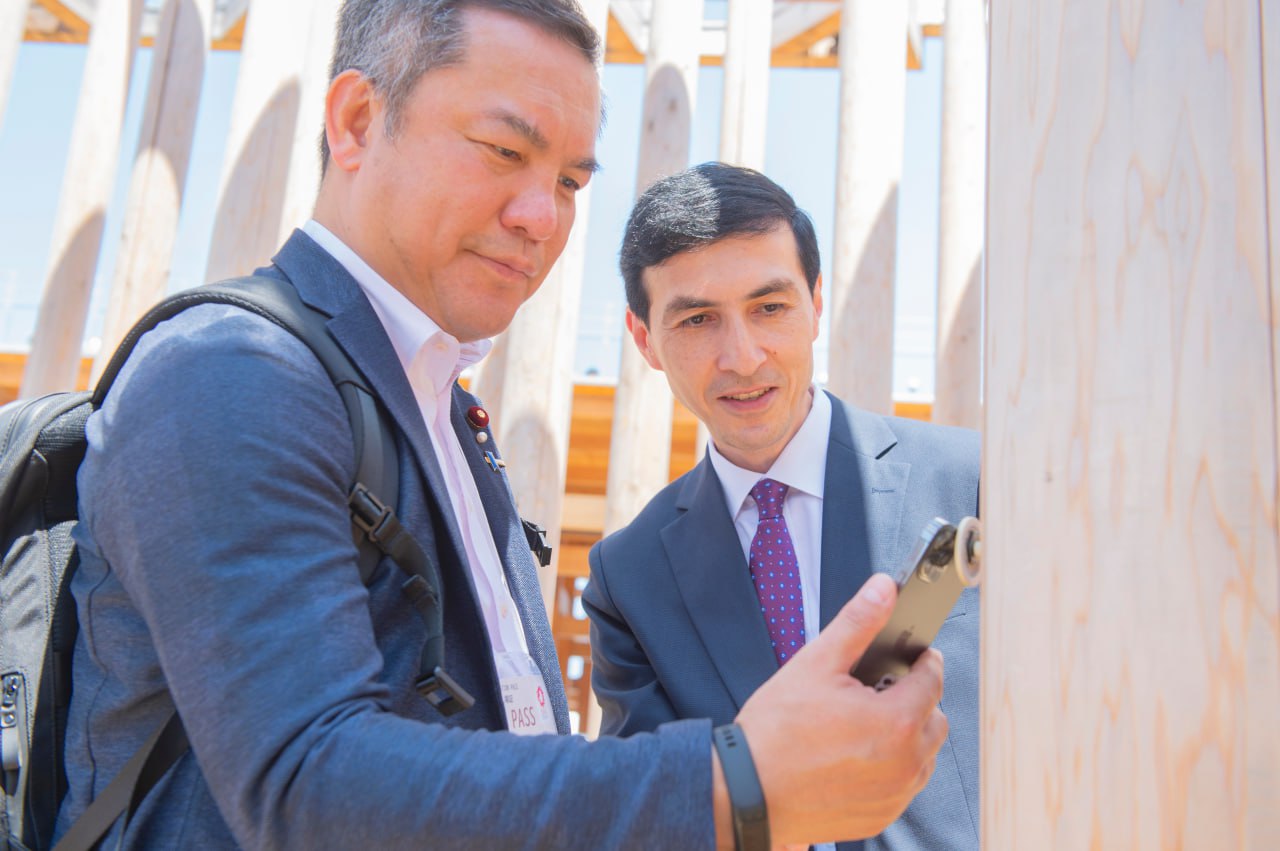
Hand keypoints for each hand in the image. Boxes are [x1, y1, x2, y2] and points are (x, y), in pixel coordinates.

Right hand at [735, 573, 947, 846]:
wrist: (747, 792)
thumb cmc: (775, 732)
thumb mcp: (816, 663)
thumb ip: (857, 622)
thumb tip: (882, 589)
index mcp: (897, 722)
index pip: (934, 679)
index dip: (924, 661)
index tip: (914, 656)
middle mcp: (905, 764)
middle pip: (936, 719)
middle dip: (916, 699)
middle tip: (878, 691)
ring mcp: (895, 795)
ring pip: (923, 755)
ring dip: (908, 735)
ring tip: (864, 725)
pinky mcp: (880, 816)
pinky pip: (904, 785)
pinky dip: (891, 768)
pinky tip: (856, 756)